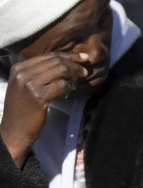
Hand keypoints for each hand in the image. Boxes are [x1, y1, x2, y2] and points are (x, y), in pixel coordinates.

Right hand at [1, 51, 88, 166]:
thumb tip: (66, 59)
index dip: (69, 55)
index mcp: (18, 68)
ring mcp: (29, 84)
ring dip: (73, 76)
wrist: (13, 132)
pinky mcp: (38, 96)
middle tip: (84, 73)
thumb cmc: (22, 109)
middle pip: (57, 61)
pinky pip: (62, 84)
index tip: (83, 58)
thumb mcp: (24, 85)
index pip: (49, 55)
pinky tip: (68, 93)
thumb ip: (39, 72)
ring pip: (62, 70)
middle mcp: (22, 74)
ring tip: (74, 84)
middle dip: (75, 65)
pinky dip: (69, 87)